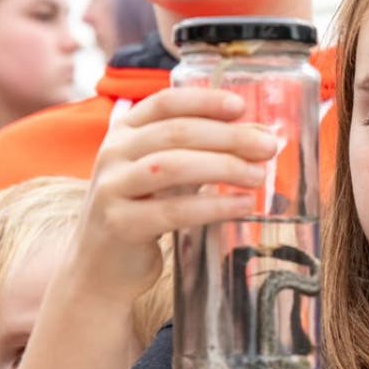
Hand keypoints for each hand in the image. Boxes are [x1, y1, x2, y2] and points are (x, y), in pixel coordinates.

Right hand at [68, 87, 278, 303]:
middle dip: (228, 137)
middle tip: (267, 147)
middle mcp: (113, 153)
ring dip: (223, 167)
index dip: (204, 100)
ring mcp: (112, 188)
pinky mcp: (121, 224)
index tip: (241, 106)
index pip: (165, 103)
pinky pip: (174, 210)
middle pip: (176, 133)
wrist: (101, 268)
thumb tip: (259, 135)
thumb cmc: (143, 212)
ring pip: (173, 166)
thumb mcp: (169, 174)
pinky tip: (242, 205)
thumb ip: (205, 151)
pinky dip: (214, 206)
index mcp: (123, 132)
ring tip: (258, 176)